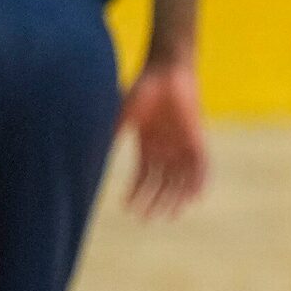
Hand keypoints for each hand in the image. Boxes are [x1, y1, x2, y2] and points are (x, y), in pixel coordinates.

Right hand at [117, 59, 208, 218]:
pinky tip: (195, 197)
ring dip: (175, 198)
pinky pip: (202, 165)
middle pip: (162, 184)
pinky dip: (199, 182)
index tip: (127, 209)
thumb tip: (89, 150)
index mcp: (148, 146)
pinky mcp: (196, 139)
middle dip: (155, 202)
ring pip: (181, 180)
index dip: (135, 193)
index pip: (142, 177)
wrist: (168, 71)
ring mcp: (182, 145)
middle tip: (147, 219)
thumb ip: (111, 133)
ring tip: (169, 215)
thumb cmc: (143, 90)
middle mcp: (166, 150)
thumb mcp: (123, 115)